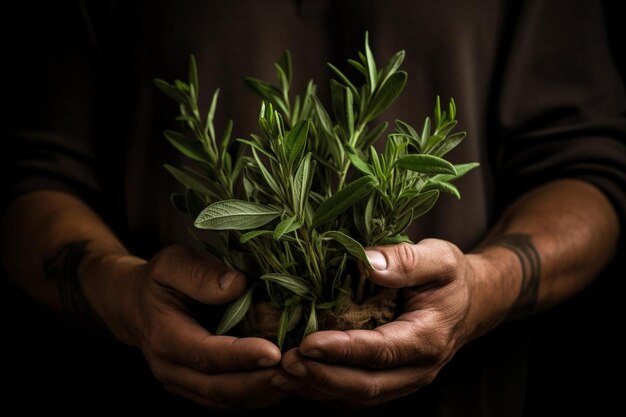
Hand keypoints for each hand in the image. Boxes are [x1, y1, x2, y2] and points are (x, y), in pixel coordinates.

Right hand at [82, 245, 299, 410]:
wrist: (135, 307)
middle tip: (297, 372)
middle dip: (260, 383)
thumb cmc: (159, 281)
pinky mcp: (197, 389)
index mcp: (164, 336)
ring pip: (226, 400)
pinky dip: (259, 396)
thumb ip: (200, 274)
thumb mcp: (172, 264)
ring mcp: (184, 384)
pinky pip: (229, 401)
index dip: (240, 356)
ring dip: (264, 393)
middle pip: (219, 387)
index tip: (274, 352)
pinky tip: (286, 383)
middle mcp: (172, 369)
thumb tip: (237, 285)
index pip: (205, 353)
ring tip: (300, 379)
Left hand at [282, 239, 495, 406]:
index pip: (381, 351)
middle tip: (286, 362)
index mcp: (429, 338)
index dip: (343, 350)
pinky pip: (357, 392)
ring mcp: (405, 378)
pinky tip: (300, 376)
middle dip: (323, 377)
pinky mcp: (392, 379)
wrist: (471, 302)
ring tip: (282, 373)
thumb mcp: (440, 258)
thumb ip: (407, 261)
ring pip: (359, 395)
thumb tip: (367, 263)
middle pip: (367, 385)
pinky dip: (326, 388)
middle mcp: (418, 368)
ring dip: (319, 387)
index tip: (308, 342)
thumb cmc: (452, 278)